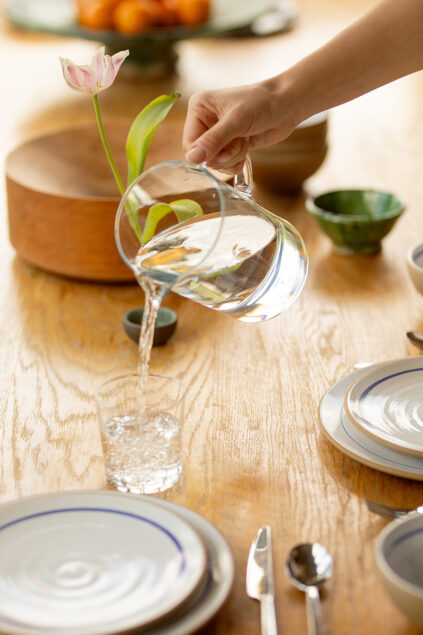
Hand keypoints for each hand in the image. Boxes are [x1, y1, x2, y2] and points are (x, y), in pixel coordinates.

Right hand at [183, 80, 298, 173]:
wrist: (286, 105)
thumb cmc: (262, 103)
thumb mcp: (236, 121)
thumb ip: (213, 141)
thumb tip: (192, 158)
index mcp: (199, 108)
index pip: (189, 143)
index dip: (205, 152)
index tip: (223, 149)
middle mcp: (205, 121)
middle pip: (202, 156)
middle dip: (223, 155)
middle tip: (239, 140)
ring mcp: (217, 134)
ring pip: (215, 162)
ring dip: (232, 157)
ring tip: (245, 139)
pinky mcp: (229, 145)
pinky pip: (225, 165)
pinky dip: (237, 161)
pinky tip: (247, 145)